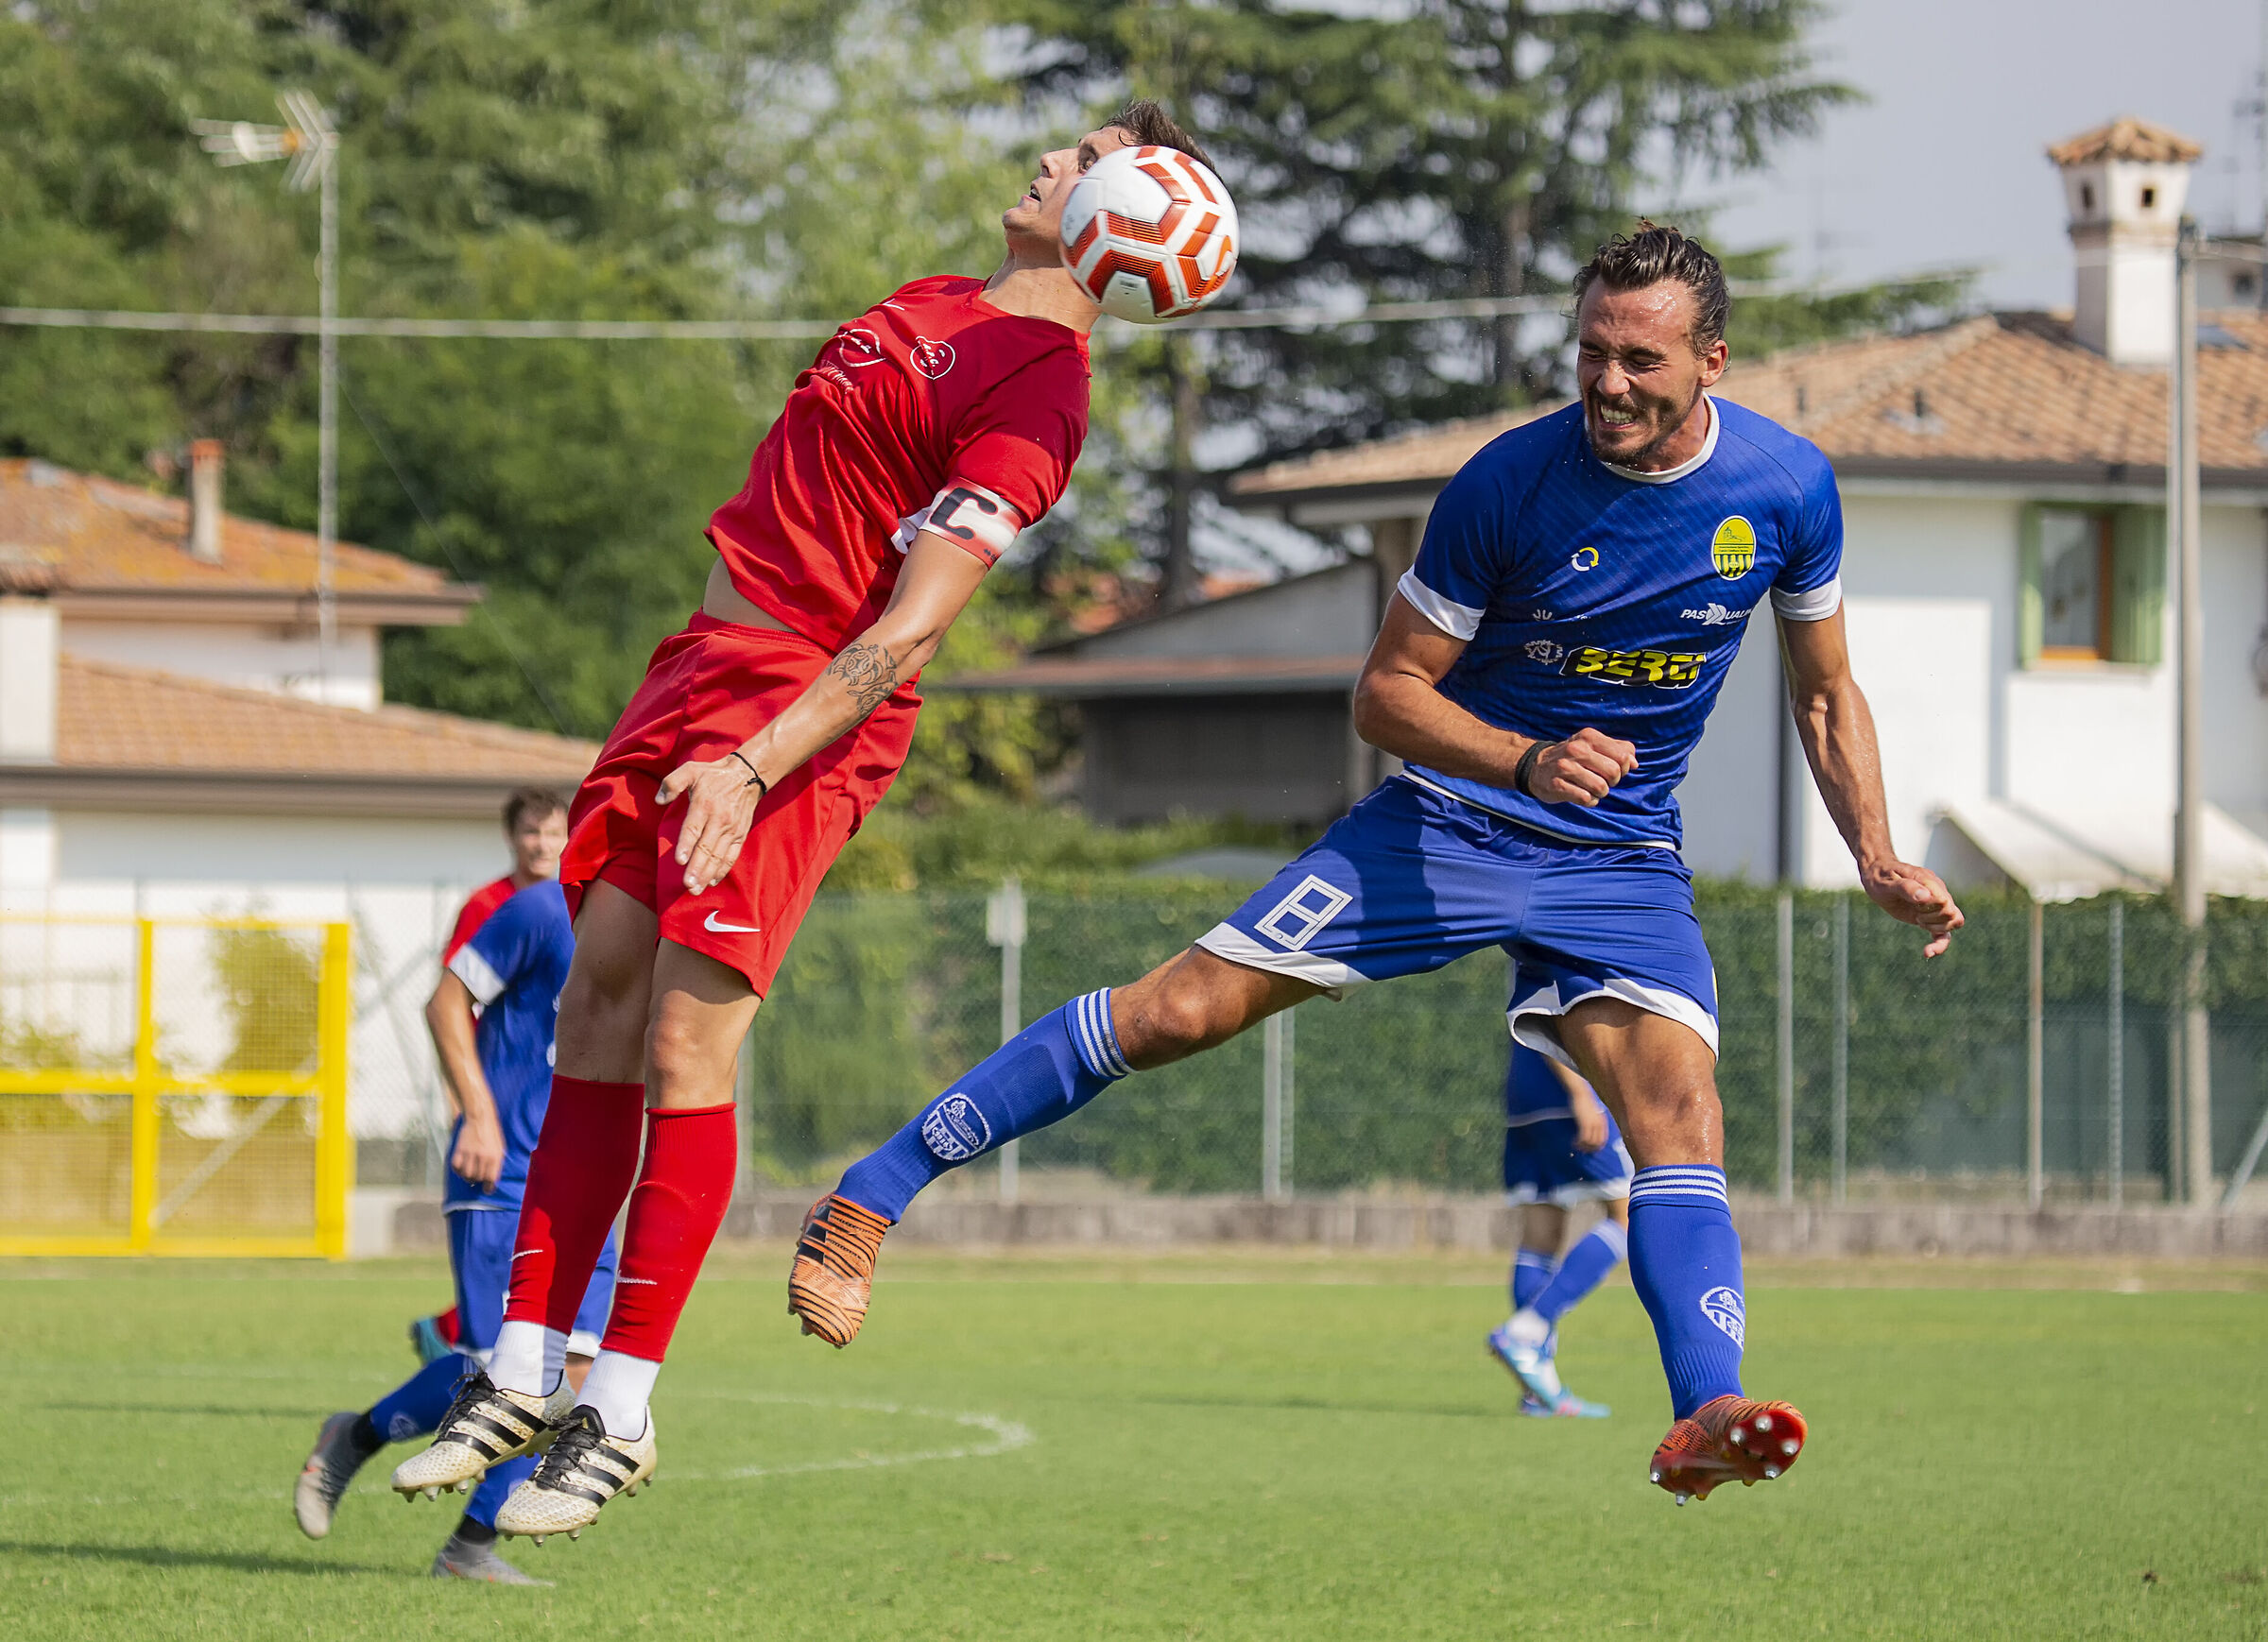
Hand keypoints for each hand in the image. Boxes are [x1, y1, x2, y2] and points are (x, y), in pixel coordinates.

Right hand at [451, 1117, 504, 1191]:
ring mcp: (470, 1153)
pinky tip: (461, 1168)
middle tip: (477, 1179)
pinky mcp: (460, 1150)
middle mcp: (483, 1157)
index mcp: (495, 1157)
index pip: (491, 1179)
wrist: (480, 1119)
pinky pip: (456, 1166)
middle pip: (478, 1178)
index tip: (487, 1190)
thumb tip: (492, 1178)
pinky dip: (458, 1170)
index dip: (489, 1187)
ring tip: (469, 1175)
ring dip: (467, 1177)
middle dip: (478, 1181)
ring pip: (466, 1174)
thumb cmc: (492, 1134)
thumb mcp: (500, 1148)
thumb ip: (496, 1162)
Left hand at [659, 754, 764, 894]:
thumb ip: (671, 783)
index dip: (687, 845)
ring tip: (697, 889)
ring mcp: (731, 829)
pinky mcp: (740, 835)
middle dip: (697, 868)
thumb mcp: (690, 770)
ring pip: (719, 855)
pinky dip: (723, 869)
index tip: (680, 861)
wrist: (748, 775)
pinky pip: (732, 855)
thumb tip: (659, 800)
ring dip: (708, 874)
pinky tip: (713, 881)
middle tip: (688, 885)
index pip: (694, 828)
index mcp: (704, 804)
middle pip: (707, 847)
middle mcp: (719, 819)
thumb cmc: (713, 774)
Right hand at [1523, 728, 1637, 805]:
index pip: (1622, 756)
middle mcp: (1576, 749)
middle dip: (1612, 782)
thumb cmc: (1573, 757)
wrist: (1536, 766)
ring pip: (1600, 787)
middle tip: (1603, 781)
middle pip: (1613, 772)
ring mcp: (1565, 767)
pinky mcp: (1556, 785)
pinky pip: (1585, 798)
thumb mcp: (1593, 745)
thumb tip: (1635, 764)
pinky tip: (1581, 795)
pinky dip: (1589, 801)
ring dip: (1600, 793)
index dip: (1624, 768)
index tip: (1613, 770)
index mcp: (1589, 737)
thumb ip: (1618, 749)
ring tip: (1592, 789)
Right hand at [1570, 1097, 1607, 1152]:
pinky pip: (1583, 1138)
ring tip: (1576, 1147)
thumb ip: (1594, 1120)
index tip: (1590, 1150)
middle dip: (1590, 1149)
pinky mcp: (1584, 1124)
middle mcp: (1599, 1124)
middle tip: (1582, 1151)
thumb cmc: (1585, 1101)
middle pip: (1597, 1143)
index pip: (1603, 1140)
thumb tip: (1591, 1127)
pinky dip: (1578, 1143)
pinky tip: (1573, 1143)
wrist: (1581, 1093)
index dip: (1597, 1147)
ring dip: (1583, 1147)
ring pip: (1590, 1143)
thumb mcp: (1593, 1112)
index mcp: (1602, 1122)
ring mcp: (1592, 1124)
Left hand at [1862, 858, 1964, 957]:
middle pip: (1951, 914)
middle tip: (1915, 913)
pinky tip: (1927, 953)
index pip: (1944, 902)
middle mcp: (1937, 892)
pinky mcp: (1930, 916)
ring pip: (1953, 923)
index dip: (1931, 909)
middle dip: (1933, 919)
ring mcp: (1936, 904)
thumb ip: (1907, 888)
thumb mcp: (1887, 883)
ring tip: (1917, 919)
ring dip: (1935, 928)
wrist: (1877, 874)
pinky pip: (1944, 933)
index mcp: (1929, 882)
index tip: (1916, 906)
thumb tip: (1926, 897)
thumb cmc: (1881, 877)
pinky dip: (1939, 944)